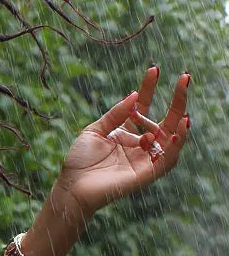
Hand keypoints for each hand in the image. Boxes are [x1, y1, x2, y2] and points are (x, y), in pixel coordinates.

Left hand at [53, 65, 189, 217]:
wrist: (71, 187)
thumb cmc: (80, 161)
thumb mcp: (94, 130)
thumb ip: (115, 114)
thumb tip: (134, 95)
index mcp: (126, 132)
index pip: (144, 107)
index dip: (149, 88)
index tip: (154, 69)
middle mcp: (140, 144)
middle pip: (165, 120)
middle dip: (177, 101)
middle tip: (185, 78)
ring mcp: (145, 159)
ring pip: (171, 140)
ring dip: (179, 124)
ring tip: (183, 111)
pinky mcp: (147, 174)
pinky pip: (167, 160)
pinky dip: (174, 147)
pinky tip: (176, 132)